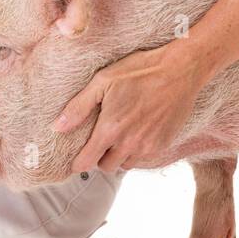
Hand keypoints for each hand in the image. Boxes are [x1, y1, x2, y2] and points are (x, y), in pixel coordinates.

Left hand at [52, 41, 206, 173]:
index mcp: (110, 129)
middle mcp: (129, 143)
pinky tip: (137, 131)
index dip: (78, 163)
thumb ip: (79, 107)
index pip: (87, 162)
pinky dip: (136, 150)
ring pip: (125, 165)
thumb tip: (57, 127)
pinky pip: (143, 158)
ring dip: (119, 155)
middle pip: (106, 167)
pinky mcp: (163, 144)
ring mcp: (148, 146)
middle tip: (100, 139)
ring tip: (119, 134)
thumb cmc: (140, 70)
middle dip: (99, 157)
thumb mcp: (103, 80)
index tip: (75, 161)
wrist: (180, 70)